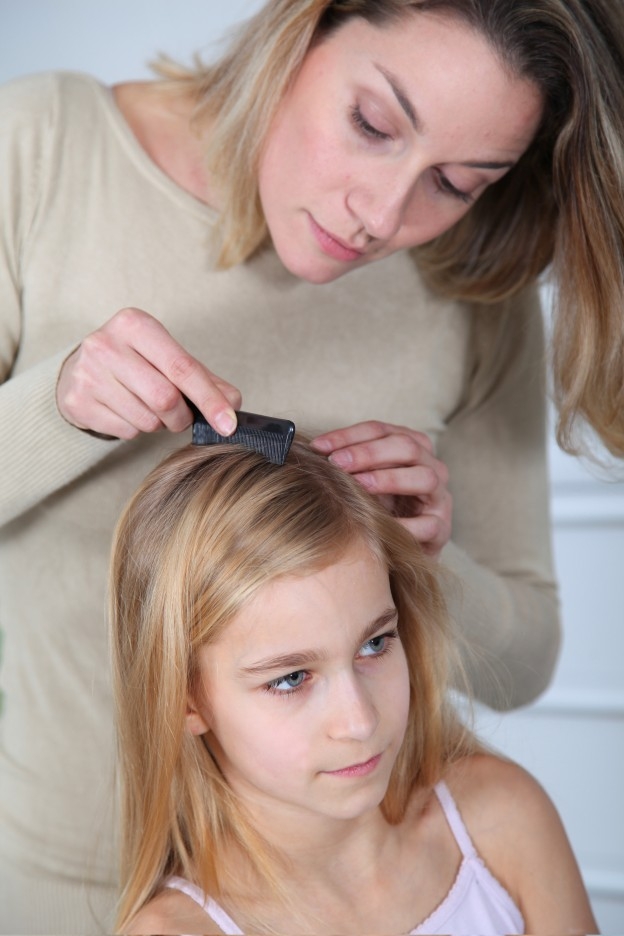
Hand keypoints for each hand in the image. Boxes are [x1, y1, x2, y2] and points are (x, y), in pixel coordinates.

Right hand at [56, 307, 241, 439]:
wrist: (79, 370)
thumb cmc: (136, 362)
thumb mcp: (168, 359)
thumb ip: (204, 379)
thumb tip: (233, 404)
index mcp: (135, 324)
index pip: (182, 367)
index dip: (210, 399)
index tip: (228, 423)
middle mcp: (106, 344)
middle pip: (165, 398)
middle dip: (181, 416)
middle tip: (179, 416)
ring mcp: (88, 373)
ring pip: (146, 419)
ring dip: (158, 424)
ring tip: (149, 408)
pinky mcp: (77, 402)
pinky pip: (126, 431)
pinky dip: (137, 430)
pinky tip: (127, 412)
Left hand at [312, 420, 451, 557]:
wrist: (402, 549)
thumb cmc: (380, 508)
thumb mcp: (363, 481)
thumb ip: (346, 465)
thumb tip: (312, 453)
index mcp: (411, 447)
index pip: (381, 430)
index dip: (349, 435)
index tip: (319, 446)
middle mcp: (431, 466)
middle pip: (406, 446)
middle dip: (368, 452)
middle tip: (337, 463)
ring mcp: (440, 497)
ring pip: (424, 477)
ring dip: (388, 479)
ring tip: (359, 486)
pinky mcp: (442, 528)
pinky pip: (429, 524)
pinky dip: (404, 525)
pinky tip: (380, 526)